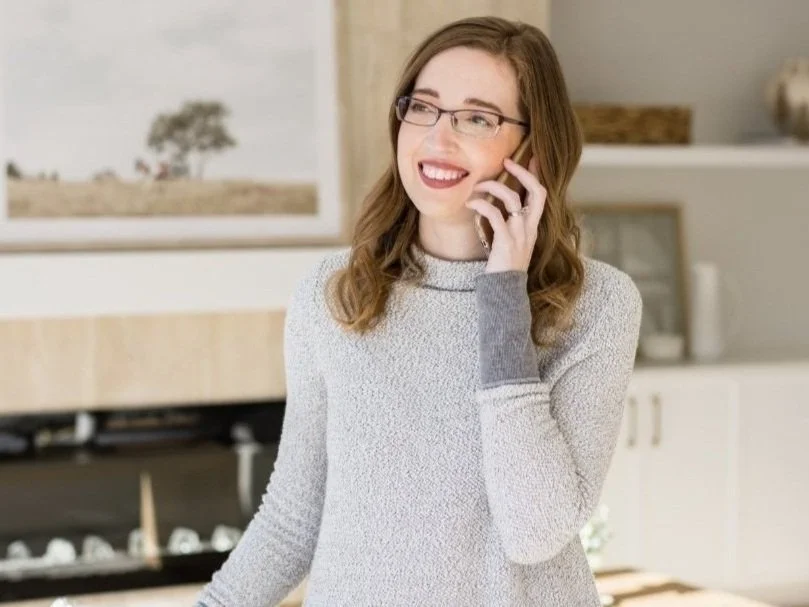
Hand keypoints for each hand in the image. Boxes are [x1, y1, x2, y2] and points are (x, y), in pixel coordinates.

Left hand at [465, 156, 546, 273]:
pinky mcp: (505, 240)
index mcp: (532, 226)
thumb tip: (498, 208)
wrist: (505, 290)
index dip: (536, 175)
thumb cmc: (505, 266)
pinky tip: (470, 204)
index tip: (530, 157)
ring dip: (492, 187)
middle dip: (522, 172)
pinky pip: (494, 214)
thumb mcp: (513, 243)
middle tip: (506, 162)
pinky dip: (481, 204)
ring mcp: (519, 233)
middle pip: (536, 191)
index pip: (541, 195)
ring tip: (476, 187)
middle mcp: (529, 227)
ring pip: (511, 199)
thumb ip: (510, 226)